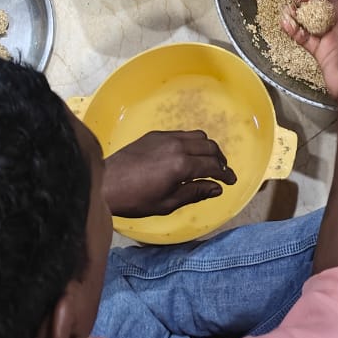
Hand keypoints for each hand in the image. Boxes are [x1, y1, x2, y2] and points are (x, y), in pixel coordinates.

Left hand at [103, 130, 236, 217]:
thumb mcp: (167, 203)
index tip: (231, 181)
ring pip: (197, 136)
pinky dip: (192, 142)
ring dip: (207, 148)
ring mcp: (166, 137)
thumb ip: (195, 193)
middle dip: (220, 159)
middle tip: (222, 171)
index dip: (225, 174)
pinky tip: (187, 154)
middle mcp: (178, 145)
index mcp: (182, 165)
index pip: (213, 166)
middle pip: (210, 146)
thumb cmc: (136, 200)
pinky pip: (182, 134)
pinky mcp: (155, 134)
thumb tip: (217, 188)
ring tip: (207, 161)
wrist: (106, 183)